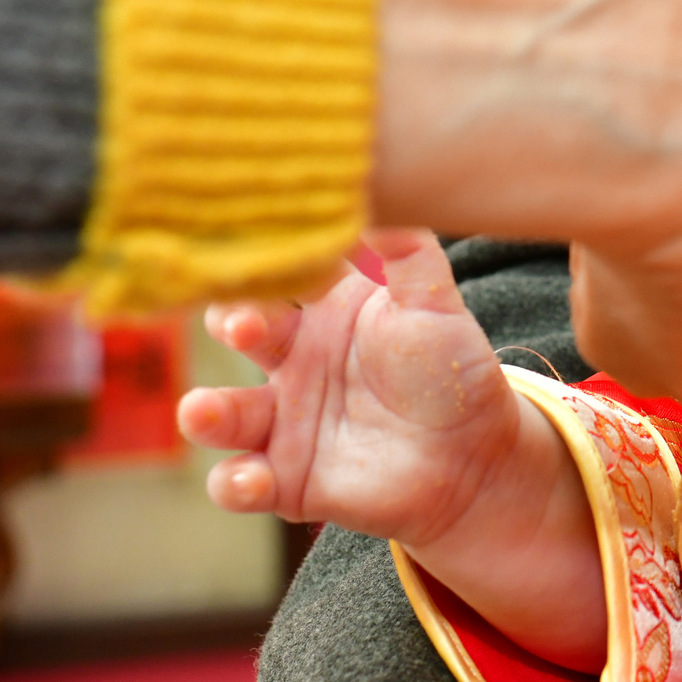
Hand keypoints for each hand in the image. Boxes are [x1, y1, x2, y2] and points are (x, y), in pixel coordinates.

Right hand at [179, 228, 605, 667]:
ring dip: (205, 412)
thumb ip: (408, 252)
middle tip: (244, 324)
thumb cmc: (451, 371)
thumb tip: (376, 198)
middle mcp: (291, 360)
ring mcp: (281, 421)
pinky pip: (239, 482)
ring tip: (205, 411)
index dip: (267, 265)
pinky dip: (235, 483)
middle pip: (238, 331)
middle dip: (230, 324)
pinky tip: (253, 478)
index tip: (267, 254)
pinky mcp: (284, 479)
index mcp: (322, 311)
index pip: (276, 275)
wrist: (476, 456)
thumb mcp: (434, 304)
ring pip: (221, 412)